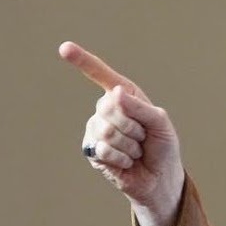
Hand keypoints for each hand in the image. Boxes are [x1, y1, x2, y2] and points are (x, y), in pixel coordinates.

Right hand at [59, 41, 184, 225]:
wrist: (159, 177)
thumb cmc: (162, 145)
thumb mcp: (160, 122)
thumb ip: (140, 107)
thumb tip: (115, 93)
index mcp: (125, 96)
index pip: (102, 75)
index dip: (83, 62)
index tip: (64, 48)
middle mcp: (106, 109)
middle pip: (110, 107)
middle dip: (134, 126)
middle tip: (143, 137)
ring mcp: (96, 129)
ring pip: (107, 130)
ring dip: (130, 144)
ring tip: (136, 151)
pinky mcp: (92, 150)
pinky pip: (103, 148)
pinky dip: (122, 157)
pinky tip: (126, 162)